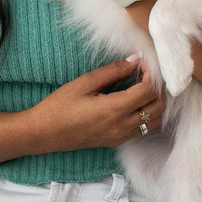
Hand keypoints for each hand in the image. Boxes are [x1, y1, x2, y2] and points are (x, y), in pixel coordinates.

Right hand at [29, 57, 165, 151]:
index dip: (150, 74)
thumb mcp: (84, 83)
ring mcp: (121, 137)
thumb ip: (113, 71)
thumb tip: (135, 60)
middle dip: (157, 88)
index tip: (142, 63)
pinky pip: (143, 129)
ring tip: (141, 86)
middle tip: (144, 74)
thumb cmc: (59, 106)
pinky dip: (146, 114)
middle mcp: (122, 126)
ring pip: (154, 120)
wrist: (43, 133)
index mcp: (114, 110)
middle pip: (158, 107)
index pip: (148, 91)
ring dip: (153, 102)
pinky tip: (133, 101)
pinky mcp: (117, 142)